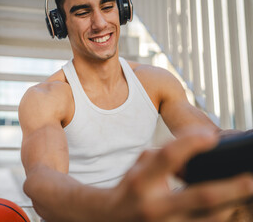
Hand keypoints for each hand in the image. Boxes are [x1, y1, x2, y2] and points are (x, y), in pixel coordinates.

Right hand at [110, 129, 252, 221]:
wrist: (112, 218)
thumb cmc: (130, 187)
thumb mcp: (141, 164)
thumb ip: (166, 153)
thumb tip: (199, 141)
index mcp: (143, 181)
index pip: (168, 157)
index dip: (190, 144)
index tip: (211, 137)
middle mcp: (155, 206)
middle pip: (200, 197)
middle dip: (231, 189)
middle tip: (251, 179)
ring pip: (209, 220)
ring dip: (233, 207)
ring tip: (248, 193)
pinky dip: (221, 219)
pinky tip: (232, 209)